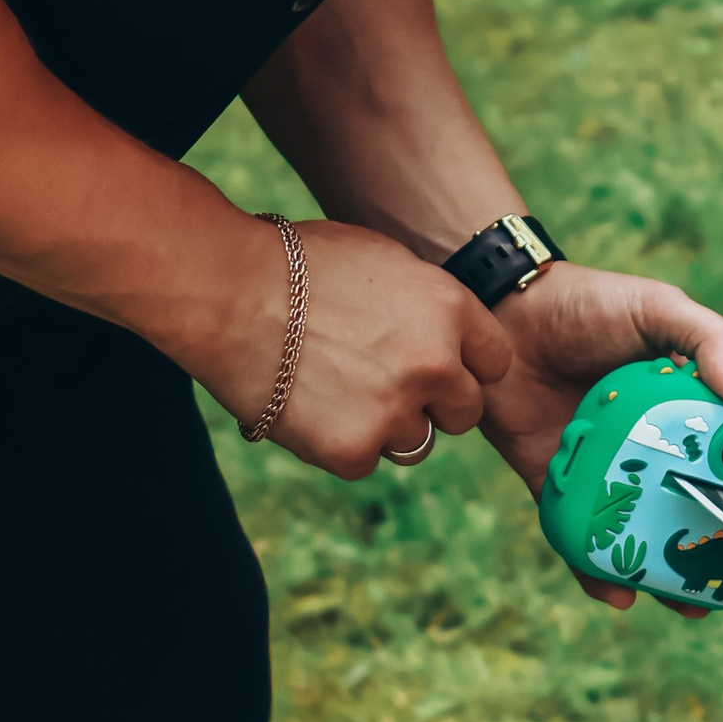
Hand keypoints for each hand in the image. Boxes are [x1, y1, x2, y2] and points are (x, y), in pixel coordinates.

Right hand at [209, 217, 510, 479]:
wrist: (227, 293)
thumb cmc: (293, 264)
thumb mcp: (380, 259)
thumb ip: (425, 303)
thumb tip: (444, 333)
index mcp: (449, 309)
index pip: (495, 362)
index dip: (466, 366)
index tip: (438, 366)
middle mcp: (435, 364)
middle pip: (466, 412)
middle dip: (434, 404)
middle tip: (384, 385)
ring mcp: (396, 410)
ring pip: (415, 442)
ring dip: (385, 426)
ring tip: (335, 389)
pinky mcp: (353, 449)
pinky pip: (365, 462)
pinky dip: (340, 444)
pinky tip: (308, 408)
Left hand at [484, 262, 722, 608]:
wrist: (501, 312)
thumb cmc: (588, 304)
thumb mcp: (658, 309)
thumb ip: (709, 340)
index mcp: (688, 411)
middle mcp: (652, 450)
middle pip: (696, 508)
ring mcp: (607, 473)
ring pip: (643, 536)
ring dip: (667, 578)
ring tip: (688, 607)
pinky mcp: (557, 487)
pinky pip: (581, 538)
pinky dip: (596, 571)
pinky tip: (615, 594)